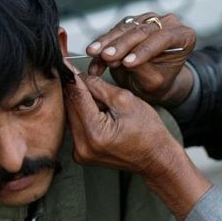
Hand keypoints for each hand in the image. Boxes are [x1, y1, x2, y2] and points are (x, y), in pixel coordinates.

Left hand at [64, 71, 179, 176]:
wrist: (156, 157)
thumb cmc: (148, 131)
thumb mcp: (126, 100)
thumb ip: (99, 87)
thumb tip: (79, 76)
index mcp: (95, 133)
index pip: (76, 96)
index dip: (72, 77)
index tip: (65, 63)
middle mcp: (83, 146)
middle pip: (69, 107)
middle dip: (77, 90)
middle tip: (87, 80)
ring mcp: (81, 153)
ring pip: (71, 117)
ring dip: (80, 104)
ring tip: (99, 100)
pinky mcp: (82, 154)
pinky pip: (76, 128)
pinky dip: (83, 116)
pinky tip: (98, 114)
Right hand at [85, 12, 195, 106]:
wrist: (152, 81)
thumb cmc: (159, 82)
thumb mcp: (154, 82)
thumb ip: (142, 69)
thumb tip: (123, 60)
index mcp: (184, 36)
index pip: (163, 39)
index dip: (144, 50)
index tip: (127, 63)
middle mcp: (168, 23)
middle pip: (142, 31)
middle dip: (121, 45)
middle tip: (106, 57)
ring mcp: (149, 19)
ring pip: (125, 28)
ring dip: (107, 42)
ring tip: (94, 54)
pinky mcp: (131, 22)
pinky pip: (114, 31)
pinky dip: (102, 45)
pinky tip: (93, 57)